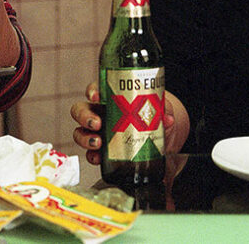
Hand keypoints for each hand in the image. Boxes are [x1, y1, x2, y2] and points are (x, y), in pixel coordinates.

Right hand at [70, 82, 187, 164]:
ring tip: (97, 144)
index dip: (92, 91)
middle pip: (80, 110)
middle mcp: (99, 112)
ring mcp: (98, 132)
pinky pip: (90, 152)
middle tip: (96, 124)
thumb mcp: (159, 108)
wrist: (159, 135)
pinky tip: (98, 158)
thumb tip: (167, 119)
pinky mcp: (101, 150)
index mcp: (110, 97)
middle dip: (84, 117)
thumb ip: (163, 111)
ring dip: (85, 138)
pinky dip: (92, 155)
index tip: (96, 97)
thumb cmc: (152, 114)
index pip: (95, 89)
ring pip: (80, 132)